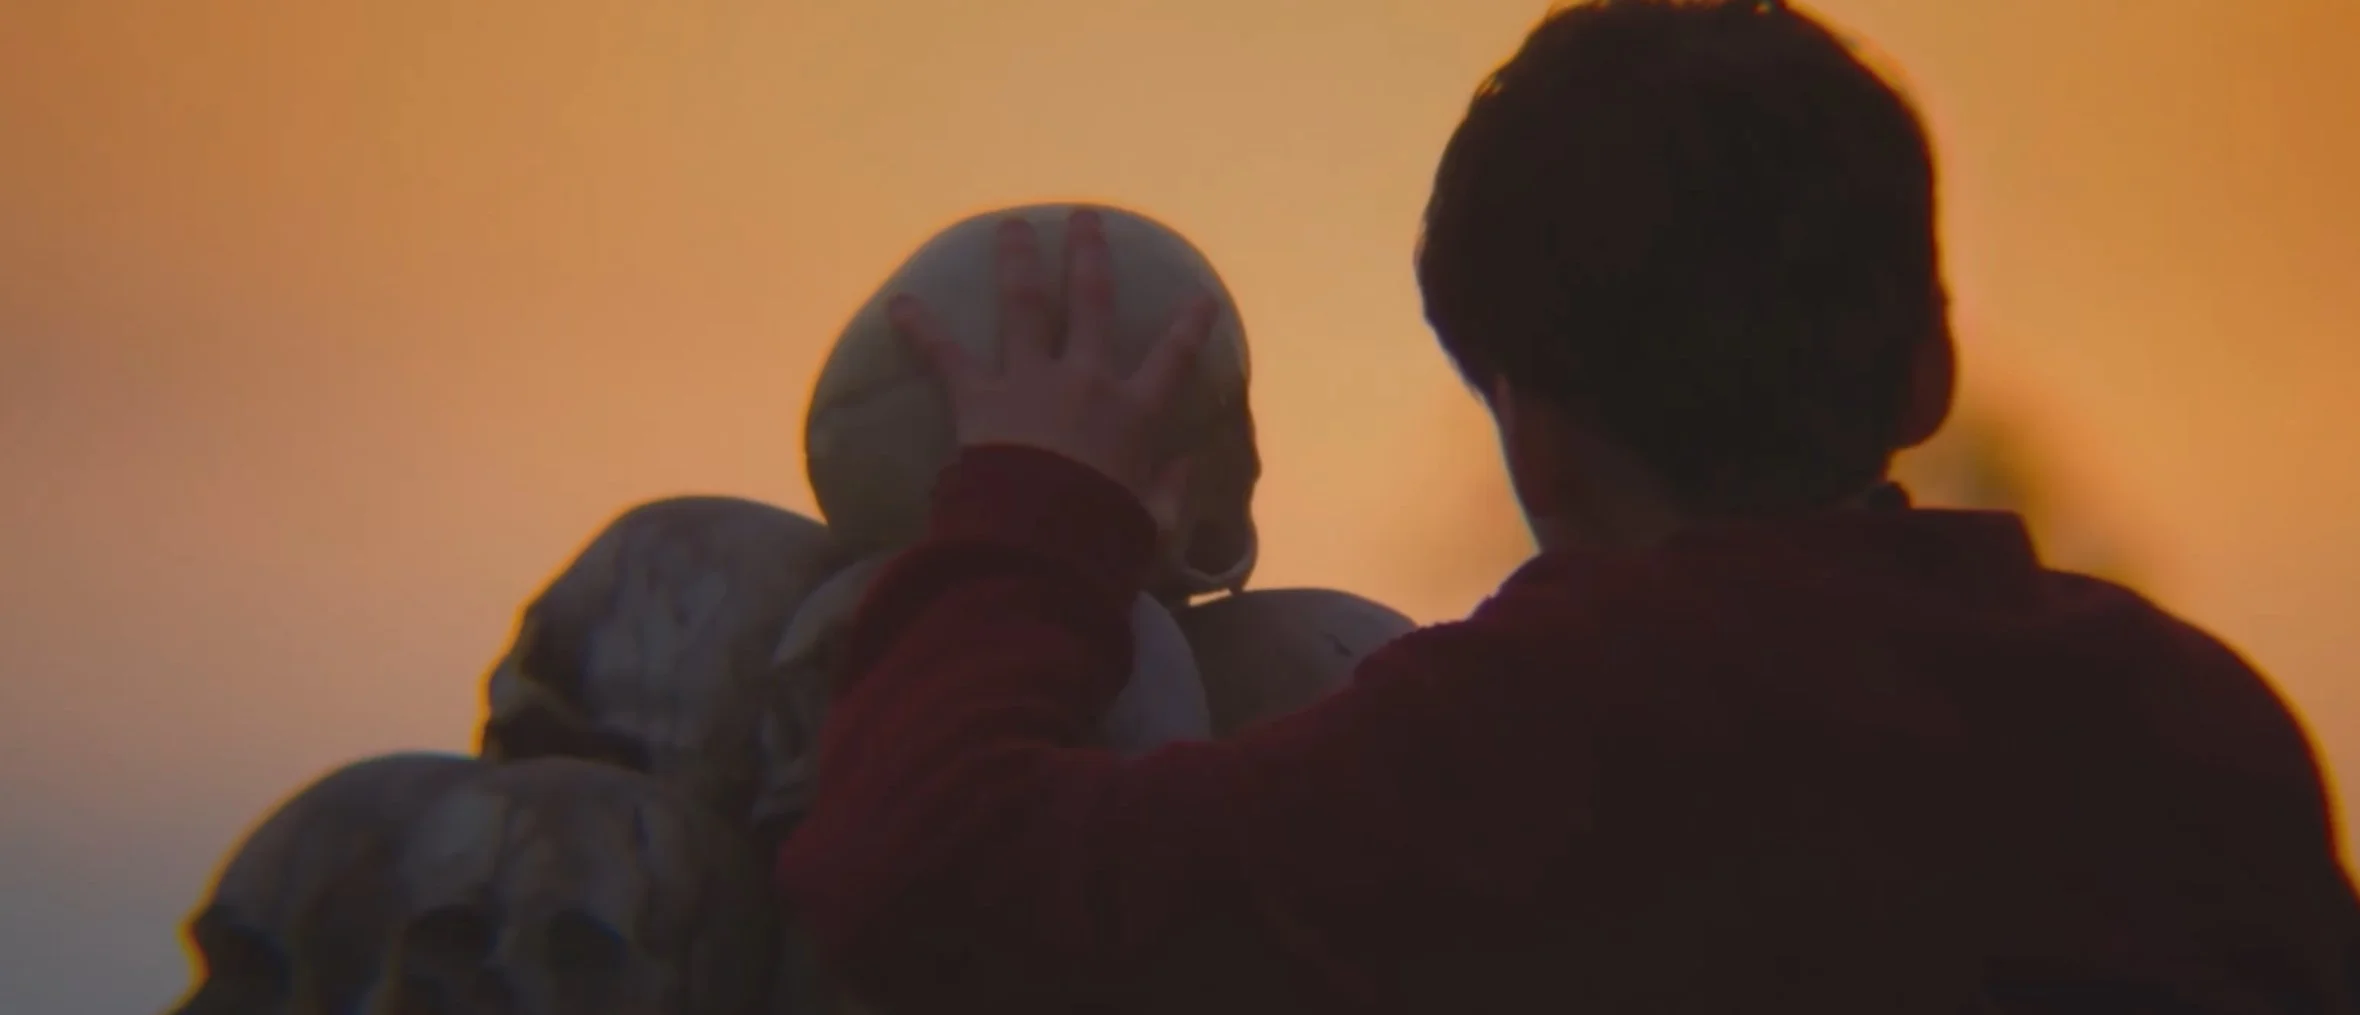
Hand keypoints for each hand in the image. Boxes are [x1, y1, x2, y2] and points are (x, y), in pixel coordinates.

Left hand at [889, 208, 1215, 531]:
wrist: (1038, 548)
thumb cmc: (1100, 540)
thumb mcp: (1151, 524)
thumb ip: (1172, 491)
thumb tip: (1189, 462)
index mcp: (1133, 413)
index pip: (1173, 360)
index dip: (1190, 326)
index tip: (1202, 296)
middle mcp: (1085, 381)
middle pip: (1092, 304)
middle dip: (1088, 256)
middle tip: (1084, 218)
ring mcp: (1030, 382)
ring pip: (1026, 307)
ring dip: (1018, 262)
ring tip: (1010, 226)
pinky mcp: (980, 398)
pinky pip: (946, 357)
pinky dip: (920, 331)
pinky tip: (899, 305)